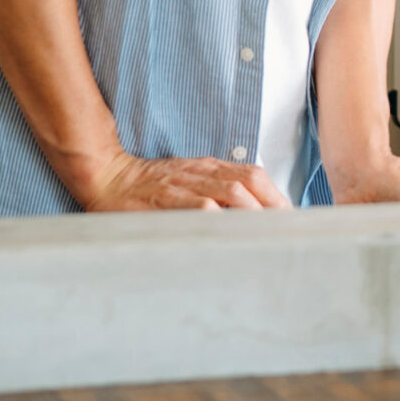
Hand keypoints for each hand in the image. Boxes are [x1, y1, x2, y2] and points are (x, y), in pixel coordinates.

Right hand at [73, 150, 290, 211]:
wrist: (108, 176)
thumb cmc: (150, 185)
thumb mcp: (188, 181)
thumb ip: (213, 192)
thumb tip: (247, 213)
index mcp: (210, 167)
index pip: (254, 175)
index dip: (275, 195)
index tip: (290, 217)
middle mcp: (203, 172)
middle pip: (250, 181)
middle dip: (272, 204)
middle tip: (286, 229)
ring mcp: (185, 184)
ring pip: (230, 192)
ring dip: (253, 211)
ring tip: (267, 232)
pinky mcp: (166, 199)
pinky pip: (199, 206)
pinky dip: (219, 218)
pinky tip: (230, 233)